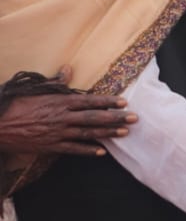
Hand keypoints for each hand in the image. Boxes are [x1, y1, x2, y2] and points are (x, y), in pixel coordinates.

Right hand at [0, 91, 135, 156]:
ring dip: (108, 133)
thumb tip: (68, 69)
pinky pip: (73, 149)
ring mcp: (57, 133)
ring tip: (125, 133)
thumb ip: (55, 82)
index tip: (124, 102)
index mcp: (59, 102)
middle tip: (134, 118)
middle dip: (116, 118)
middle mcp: (61, 117)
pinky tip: (102, 151)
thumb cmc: (16, 105)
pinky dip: (88, 151)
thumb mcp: (35, 90)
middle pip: (94, 117)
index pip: (89, 101)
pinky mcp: (50, 146)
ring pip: (87, 133)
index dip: (107, 102)